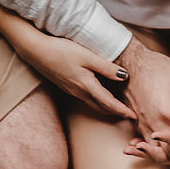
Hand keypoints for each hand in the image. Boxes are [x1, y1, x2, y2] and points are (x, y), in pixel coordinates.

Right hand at [19, 32, 135, 120]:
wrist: (36, 51)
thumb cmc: (62, 51)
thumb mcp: (87, 56)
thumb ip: (106, 68)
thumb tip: (124, 77)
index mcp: (86, 86)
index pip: (108, 103)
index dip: (122, 111)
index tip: (133, 117)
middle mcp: (78, 92)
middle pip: (101, 107)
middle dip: (115, 113)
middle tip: (128, 116)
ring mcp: (71, 90)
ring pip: (93, 104)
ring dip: (106, 108)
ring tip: (117, 108)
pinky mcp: (66, 85)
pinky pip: (85, 98)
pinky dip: (97, 101)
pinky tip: (100, 95)